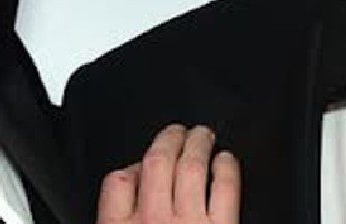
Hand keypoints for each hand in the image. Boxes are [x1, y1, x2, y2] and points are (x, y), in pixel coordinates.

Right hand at [98, 124, 239, 223]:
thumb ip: (120, 222)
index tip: (141, 166)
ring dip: (198, 144)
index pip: (118, 181)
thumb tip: (125, 202)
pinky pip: (225, 188)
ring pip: (191, 167)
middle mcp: (152, 221)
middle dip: (169, 139)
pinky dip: (227, 168)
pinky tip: (226, 161)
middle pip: (157, 162)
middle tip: (178, 132)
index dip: (132, 167)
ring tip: (204, 136)